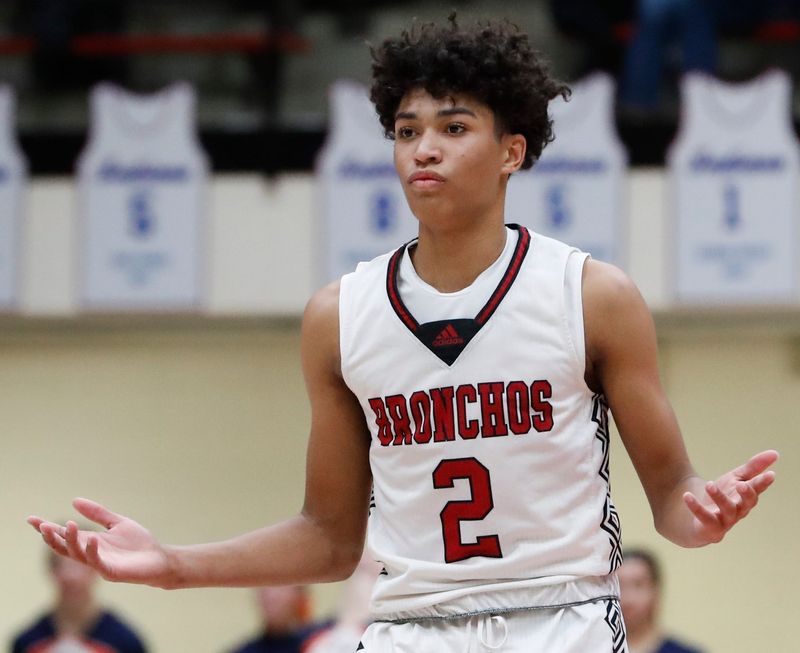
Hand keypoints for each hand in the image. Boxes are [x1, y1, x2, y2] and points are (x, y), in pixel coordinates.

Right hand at [28, 498, 172, 586]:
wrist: (158, 559)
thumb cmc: (138, 544)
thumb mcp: (117, 523)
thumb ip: (98, 514)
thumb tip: (74, 501)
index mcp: (90, 542)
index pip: (64, 535)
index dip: (47, 529)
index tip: (31, 519)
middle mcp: (91, 553)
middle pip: (64, 547)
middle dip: (51, 537)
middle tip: (42, 525)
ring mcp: (99, 564)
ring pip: (76, 554)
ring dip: (71, 540)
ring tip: (68, 525)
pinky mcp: (110, 572)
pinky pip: (97, 562)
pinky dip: (92, 550)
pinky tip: (93, 538)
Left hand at [683, 449, 777, 545]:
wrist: (697, 517)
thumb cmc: (723, 495)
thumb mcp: (735, 478)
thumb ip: (753, 467)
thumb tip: (775, 453)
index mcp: (746, 497)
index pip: (757, 489)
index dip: (763, 483)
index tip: (770, 474)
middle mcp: (739, 510)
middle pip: (747, 503)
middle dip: (747, 494)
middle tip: (741, 484)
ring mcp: (725, 520)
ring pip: (726, 510)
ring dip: (719, 497)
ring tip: (710, 484)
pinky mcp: (709, 527)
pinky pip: (704, 517)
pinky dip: (695, 507)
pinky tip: (687, 496)